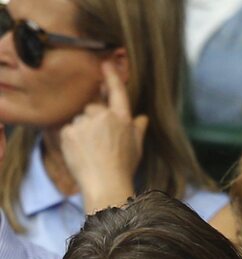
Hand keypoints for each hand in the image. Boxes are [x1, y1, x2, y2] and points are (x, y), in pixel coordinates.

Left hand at [60, 61, 146, 212]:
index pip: (116, 92)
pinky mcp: (69, 131)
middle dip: (95, 119)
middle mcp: (104, 116)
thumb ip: (138, 129)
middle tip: (99, 141)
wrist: (105, 184)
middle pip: (94, 107)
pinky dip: (73, 138)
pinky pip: (69, 129)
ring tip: (91, 150)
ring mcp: (85, 122)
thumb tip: (142, 118)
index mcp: (122, 118)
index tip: (105, 63)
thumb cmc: (124, 167)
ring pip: (81, 119)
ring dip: (83, 129)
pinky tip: (81, 152)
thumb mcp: (137, 147)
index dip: (111, 76)